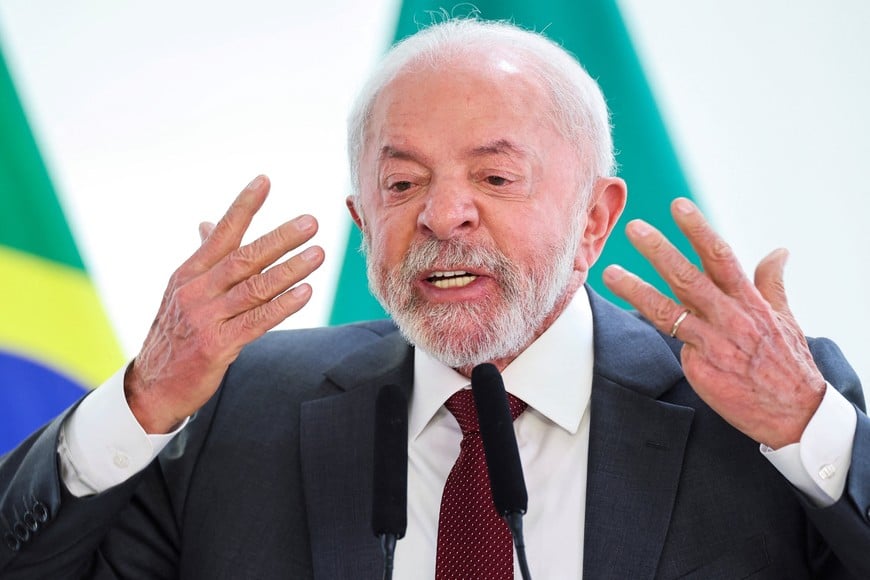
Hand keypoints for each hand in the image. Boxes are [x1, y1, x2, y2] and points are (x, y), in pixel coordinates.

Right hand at [125, 176, 324, 432]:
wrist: (153, 386)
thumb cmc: (176, 334)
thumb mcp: (183, 292)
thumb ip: (205, 259)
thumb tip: (210, 224)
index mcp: (189, 273)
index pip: (221, 234)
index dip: (243, 207)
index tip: (265, 180)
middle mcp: (196, 291)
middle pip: (244, 258)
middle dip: (280, 238)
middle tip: (310, 222)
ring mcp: (206, 319)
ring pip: (255, 288)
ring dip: (290, 269)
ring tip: (318, 254)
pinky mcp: (218, 346)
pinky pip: (257, 321)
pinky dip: (283, 306)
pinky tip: (305, 292)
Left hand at [602, 198, 824, 448]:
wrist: (793, 414)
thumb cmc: (787, 363)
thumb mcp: (785, 317)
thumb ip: (771, 282)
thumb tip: (779, 250)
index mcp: (750, 300)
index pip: (721, 256)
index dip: (698, 229)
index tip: (678, 205)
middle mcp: (730, 316)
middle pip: (689, 276)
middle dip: (660, 250)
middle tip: (634, 228)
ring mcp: (713, 342)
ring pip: (668, 309)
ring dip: (637, 288)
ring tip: (611, 272)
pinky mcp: (700, 365)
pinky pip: (673, 341)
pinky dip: (656, 325)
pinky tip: (631, 309)